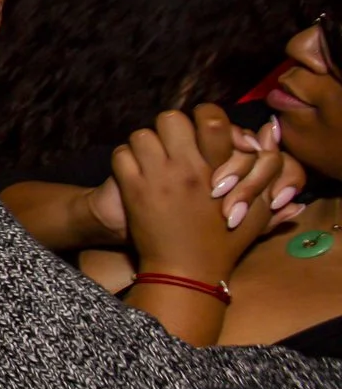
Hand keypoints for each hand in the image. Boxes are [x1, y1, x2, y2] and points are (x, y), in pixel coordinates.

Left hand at [113, 109, 283, 283]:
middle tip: (172, 145)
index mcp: (218, 168)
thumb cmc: (223, 244)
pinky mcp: (132, 190)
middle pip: (170, 118)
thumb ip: (267, 185)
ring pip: (142, 135)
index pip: (210, 119)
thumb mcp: (255, 215)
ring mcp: (156, 177)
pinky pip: (121, 155)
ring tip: (152, 159)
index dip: (204, 117)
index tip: (200, 132)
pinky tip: (135, 172)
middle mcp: (186, 167)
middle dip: (170, 128)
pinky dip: (125, 159)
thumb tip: (266, 153)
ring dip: (145, 144)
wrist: (184, 271)